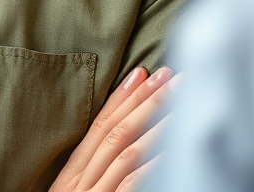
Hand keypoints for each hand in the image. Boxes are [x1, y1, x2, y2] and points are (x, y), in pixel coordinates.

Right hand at [49, 65, 176, 191]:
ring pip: (127, 152)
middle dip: (146, 100)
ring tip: (182, 105)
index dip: (121, 97)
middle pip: (116, 132)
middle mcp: (80, 179)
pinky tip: (174, 150)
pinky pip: (133, 182)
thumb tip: (122, 138)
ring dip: (157, 126)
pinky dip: (154, 165)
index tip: (141, 72)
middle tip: (171, 77)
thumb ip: (94, 170)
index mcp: (71, 171)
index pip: (99, 125)